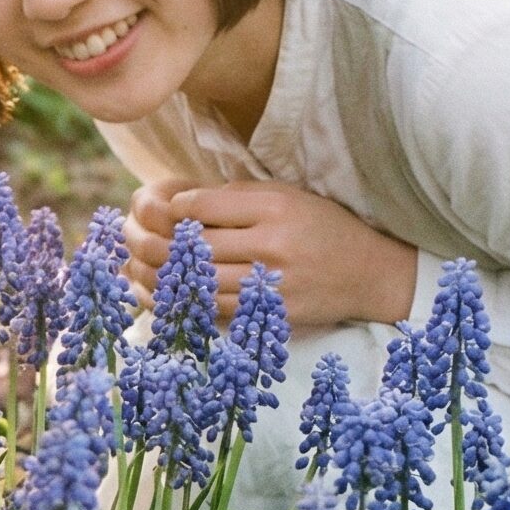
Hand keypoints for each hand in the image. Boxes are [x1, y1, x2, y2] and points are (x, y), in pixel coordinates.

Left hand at [123, 177, 419, 329]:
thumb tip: (175, 197)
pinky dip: (187, 303)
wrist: (369, 272)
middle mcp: (273, 244)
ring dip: (164, 278)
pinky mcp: (273, 314)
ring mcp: (273, 283)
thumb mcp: (284, 196)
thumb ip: (234, 195)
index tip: (164, 210)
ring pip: (199, 282)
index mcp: (274, 206)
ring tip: (143, 268)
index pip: (201, 205)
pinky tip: (169, 295)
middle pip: (194, 246)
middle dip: (158, 243)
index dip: (173, 208)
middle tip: (139, 241)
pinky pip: (216, 310)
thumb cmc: (320, 226)